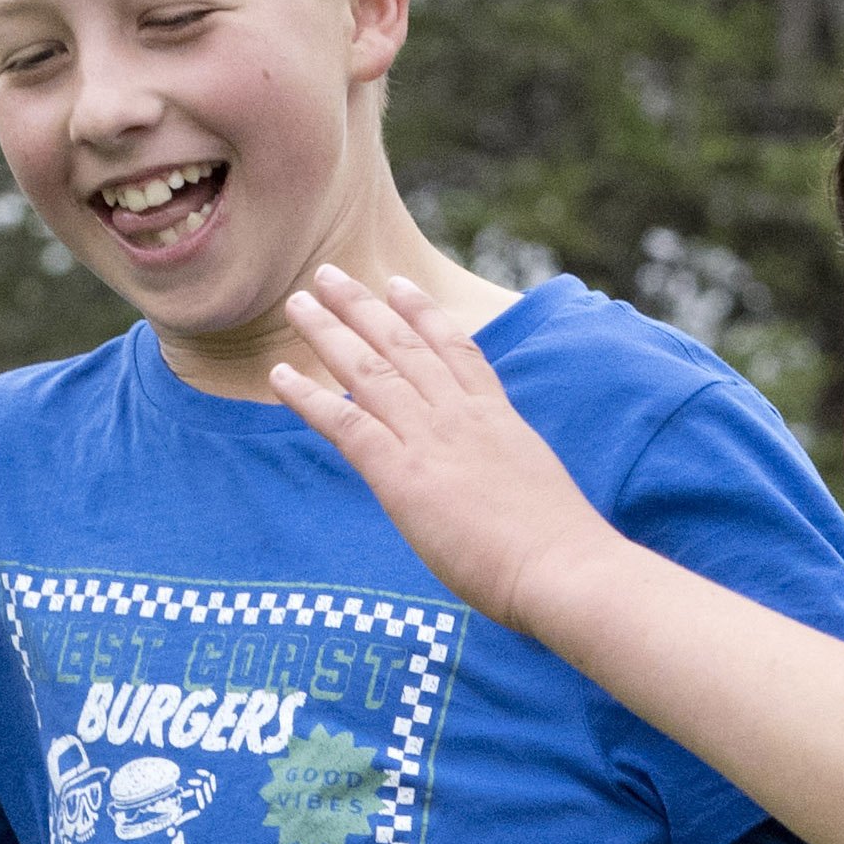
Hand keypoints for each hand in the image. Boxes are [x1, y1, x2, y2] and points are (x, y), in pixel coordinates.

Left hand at [268, 268, 609, 639]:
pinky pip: (346, 424)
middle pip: (404, 346)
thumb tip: (497, 494)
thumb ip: (508, 478)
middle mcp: (462, 416)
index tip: (398, 286)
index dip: (424, 314)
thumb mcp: (538, 492)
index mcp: (499, 420)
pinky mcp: (404, 474)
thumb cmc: (563, 550)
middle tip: (328, 275)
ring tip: (298, 303)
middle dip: (362, 306)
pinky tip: (280, 377)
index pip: (458, 351)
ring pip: (370, 370)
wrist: (563, 567)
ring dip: (328, 332)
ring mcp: (432, 440)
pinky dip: (309, 398)